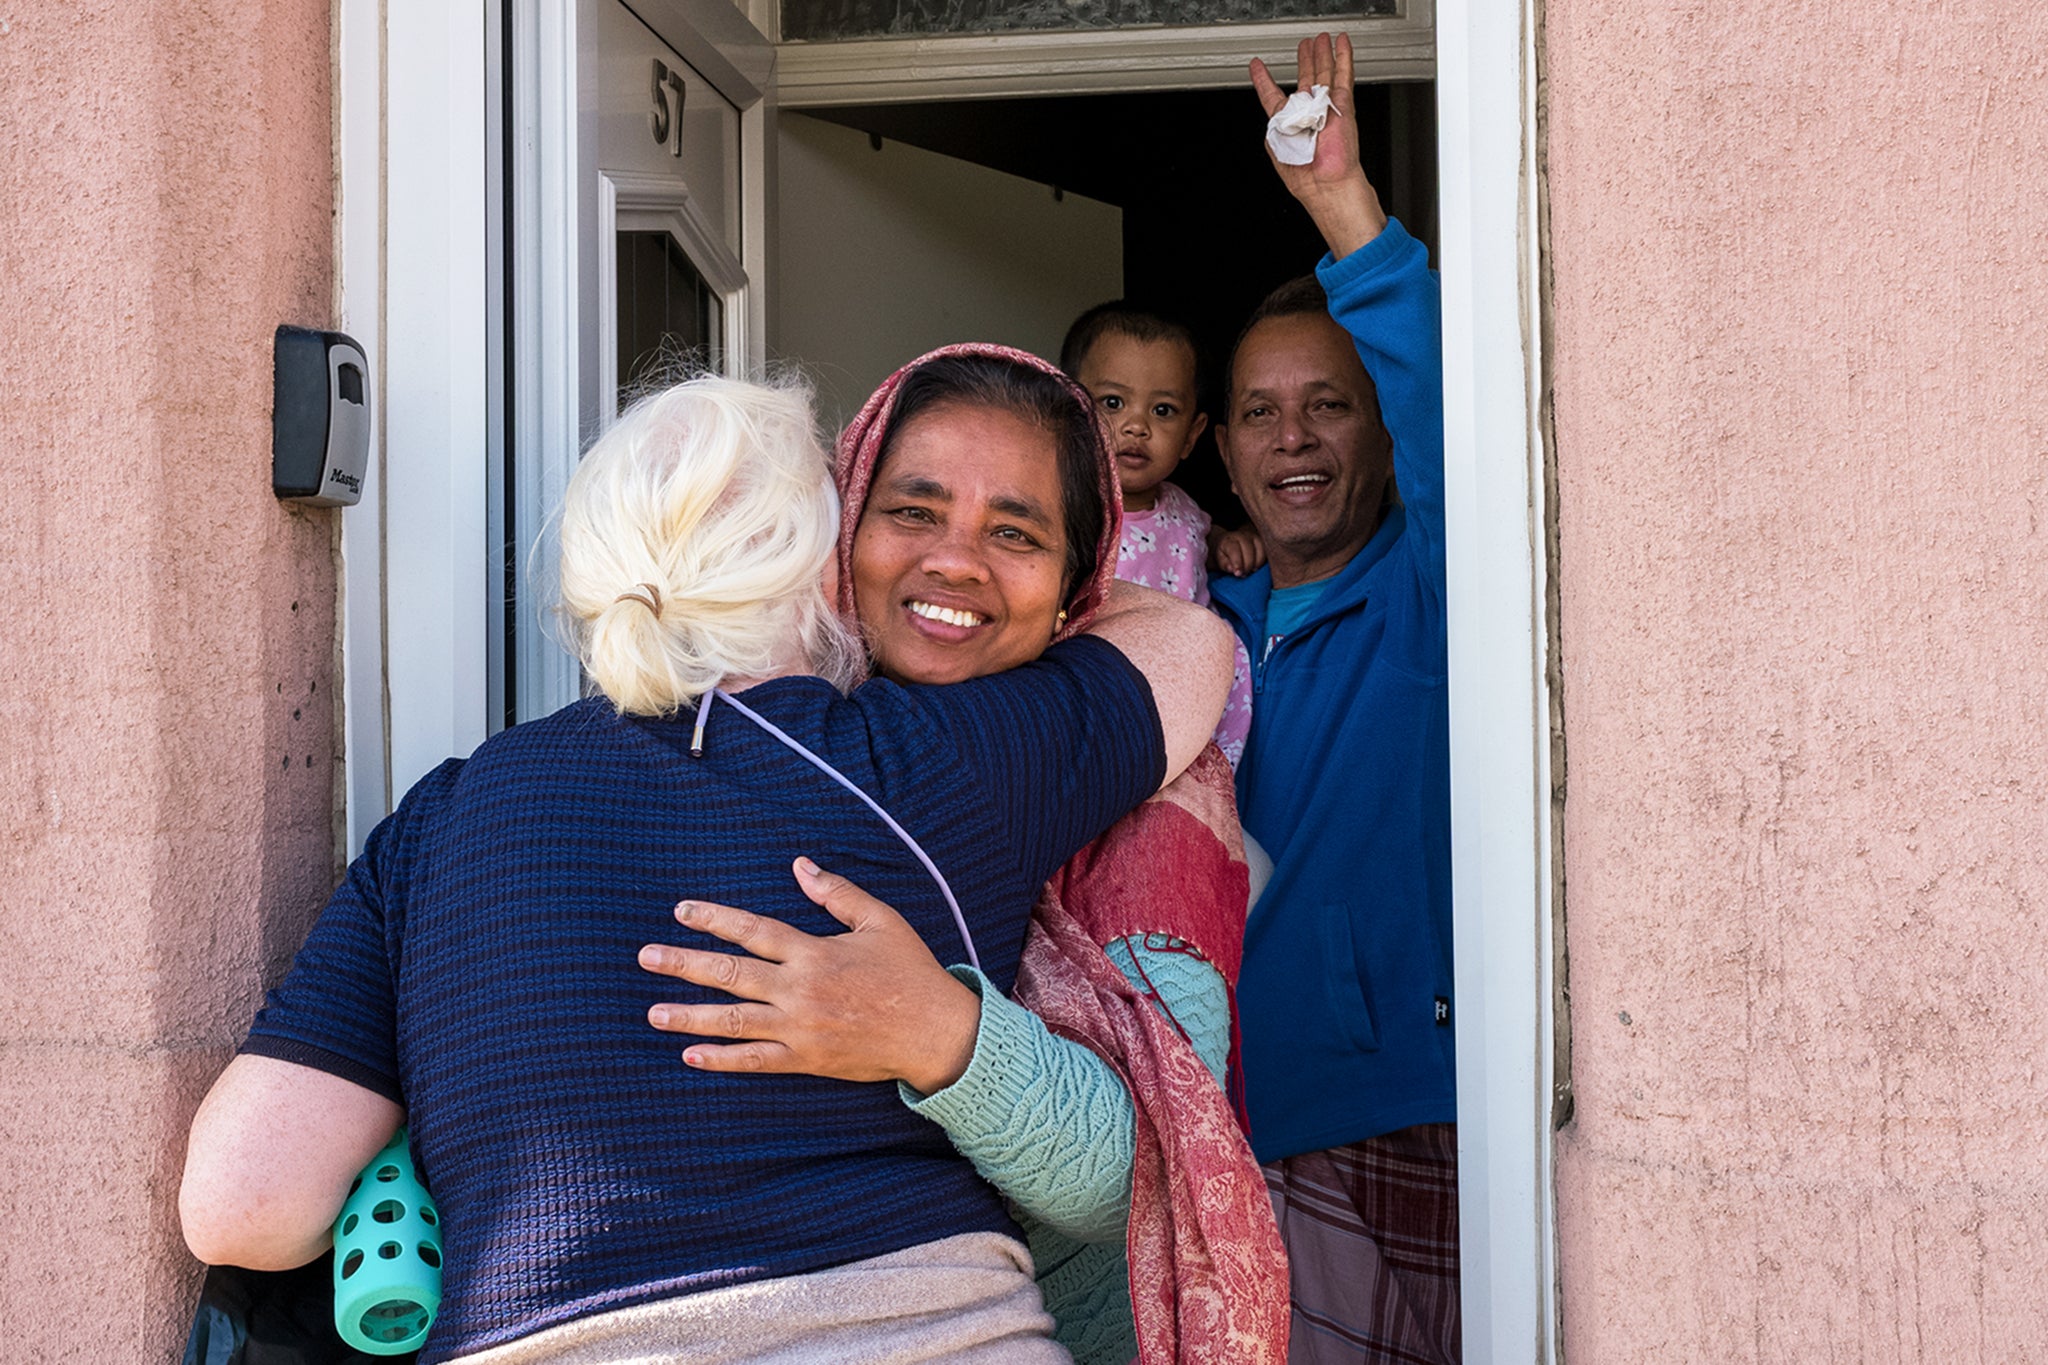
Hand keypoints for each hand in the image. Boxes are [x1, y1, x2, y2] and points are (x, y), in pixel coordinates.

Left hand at [639, 857, 981, 1094]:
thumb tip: (799, 865)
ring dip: (690, 1016)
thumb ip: (836, 893)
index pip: (754, 931)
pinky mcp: (806, 1059)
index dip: (715, 919)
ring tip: (654, 1012)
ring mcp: (800, 1028)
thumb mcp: (879, 920)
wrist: (936, 1031)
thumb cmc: (909, 971)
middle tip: (647, 957)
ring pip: (734, 1021)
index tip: (680, 911)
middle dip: (685, 964)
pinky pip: (756, 1061)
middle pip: (731, 974)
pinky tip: (690, 1055)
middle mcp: (800, 990)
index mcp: (814, 952)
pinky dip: (722, 1059)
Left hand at [1209, 524, 1266, 577]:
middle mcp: (1242, 535)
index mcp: (1229, 540)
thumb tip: (1233, 570)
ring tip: (1250, 571)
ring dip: (1256, 564)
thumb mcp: (1220, 559)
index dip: (1237, 563)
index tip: (1238, 574)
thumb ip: (1225, 565)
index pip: (1235, 550)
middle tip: (1244, 574)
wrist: (1231, 542)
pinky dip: (1263, 561)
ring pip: (1260, 550)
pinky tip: (1256, 566)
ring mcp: (1254, 536)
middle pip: (1249, 551)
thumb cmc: (1225, 553)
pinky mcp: (1262, 540)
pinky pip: (1267, 551)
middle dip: (1247, 566)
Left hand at [1250, 32, 1387, 258]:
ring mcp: (1326, 109)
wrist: (1325, 183)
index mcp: (1286, 124)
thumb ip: (1272, 123)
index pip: (1271, 96)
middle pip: (1305, 79)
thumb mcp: (1274, 143)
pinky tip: (1341, 45)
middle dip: (1305, 61)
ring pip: (1324, 74)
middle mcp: (1307, 115)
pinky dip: (1343, 58)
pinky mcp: (1342, 107)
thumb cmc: (1302, 172)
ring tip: (1321, 39)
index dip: (1263, 80)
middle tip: (1305, 45)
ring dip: (1322, 55)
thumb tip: (1275, 111)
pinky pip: (1343, 77)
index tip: (1256, 67)